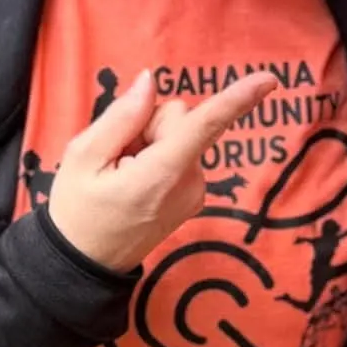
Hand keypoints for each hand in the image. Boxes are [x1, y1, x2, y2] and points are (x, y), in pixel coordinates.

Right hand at [45, 67, 276, 273]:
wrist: (84, 266)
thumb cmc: (77, 211)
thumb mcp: (82, 157)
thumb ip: (121, 116)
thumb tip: (149, 81)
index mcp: (163, 174)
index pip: (206, 126)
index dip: (238, 98)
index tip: (269, 80)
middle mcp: (190, 183)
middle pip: (181, 118)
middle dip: (149, 125)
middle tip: (116, 157)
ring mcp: (195, 192)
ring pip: (180, 134)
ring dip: (150, 143)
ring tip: (122, 174)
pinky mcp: (194, 195)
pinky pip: (181, 153)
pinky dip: (158, 158)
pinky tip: (134, 181)